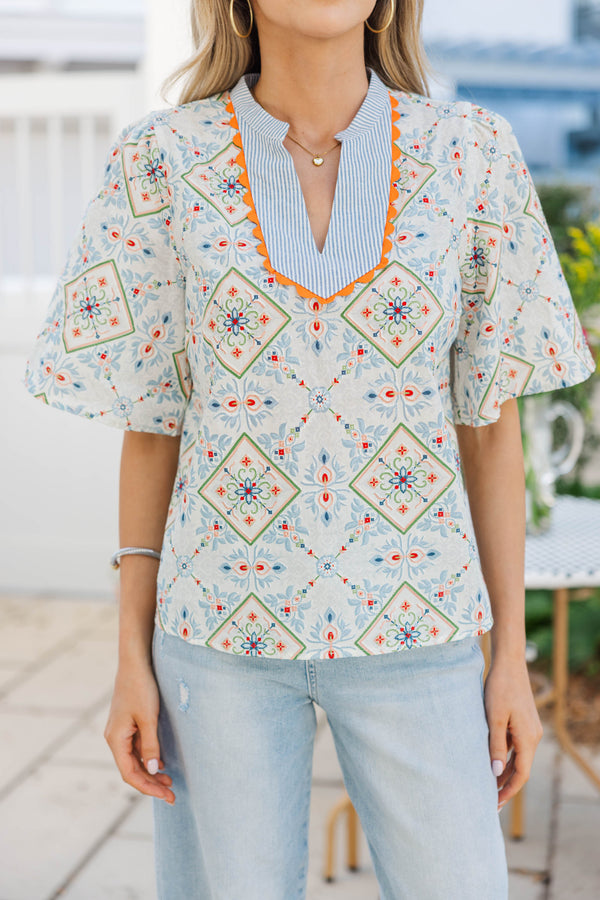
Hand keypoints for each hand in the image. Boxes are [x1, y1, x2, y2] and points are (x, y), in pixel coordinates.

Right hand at [104, 659, 174, 804]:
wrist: (135, 662)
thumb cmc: (141, 687)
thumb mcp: (148, 718)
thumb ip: (150, 745)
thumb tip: (152, 770)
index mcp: (115, 739)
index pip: (129, 773)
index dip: (147, 787)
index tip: (166, 795)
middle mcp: (115, 737)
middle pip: (132, 769)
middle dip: (151, 783)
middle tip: (172, 794)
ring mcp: (121, 730)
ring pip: (135, 759)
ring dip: (151, 771)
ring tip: (169, 781)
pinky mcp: (128, 723)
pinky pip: (137, 747)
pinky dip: (149, 757)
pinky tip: (162, 762)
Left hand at [483, 654, 543, 810]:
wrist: (509, 663)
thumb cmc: (499, 688)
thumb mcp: (494, 718)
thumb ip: (495, 745)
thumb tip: (495, 772)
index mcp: (528, 738)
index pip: (521, 774)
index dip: (508, 790)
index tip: (495, 804)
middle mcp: (533, 736)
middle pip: (521, 768)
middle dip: (506, 784)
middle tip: (489, 800)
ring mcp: (530, 729)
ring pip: (519, 757)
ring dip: (505, 771)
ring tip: (488, 785)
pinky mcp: (524, 722)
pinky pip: (516, 745)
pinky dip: (506, 756)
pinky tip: (492, 761)